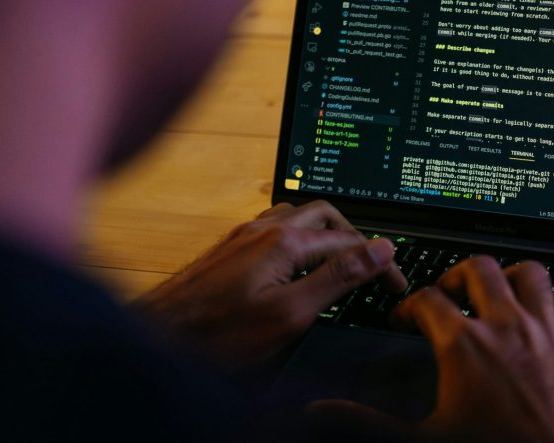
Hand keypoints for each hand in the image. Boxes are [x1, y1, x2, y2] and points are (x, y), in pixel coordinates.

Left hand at [133, 200, 406, 366]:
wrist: (157, 339)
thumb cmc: (217, 335)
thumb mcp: (292, 313)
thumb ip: (339, 276)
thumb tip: (379, 249)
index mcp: (285, 241)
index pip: (350, 240)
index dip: (380, 261)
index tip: (395, 283)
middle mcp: (263, 229)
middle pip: (325, 214)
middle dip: (354, 235)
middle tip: (371, 264)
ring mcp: (243, 236)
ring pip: (297, 216)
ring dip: (325, 232)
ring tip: (339, 259)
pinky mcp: (229, 249)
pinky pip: (274, 227)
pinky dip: (299, 238)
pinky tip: (294, 262)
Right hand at [310, 257, 553, 442]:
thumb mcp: (422, 442)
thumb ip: (365, 424)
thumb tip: (318, 413)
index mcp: (464, 346)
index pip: (426, 301)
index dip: (409, 304)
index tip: (404, 316)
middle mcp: (507, 328)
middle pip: (478, 270)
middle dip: (458, 275)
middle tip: (449, 291)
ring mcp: (547, 334)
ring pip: (531, 275)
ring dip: (513, 276)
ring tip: (499, 289)